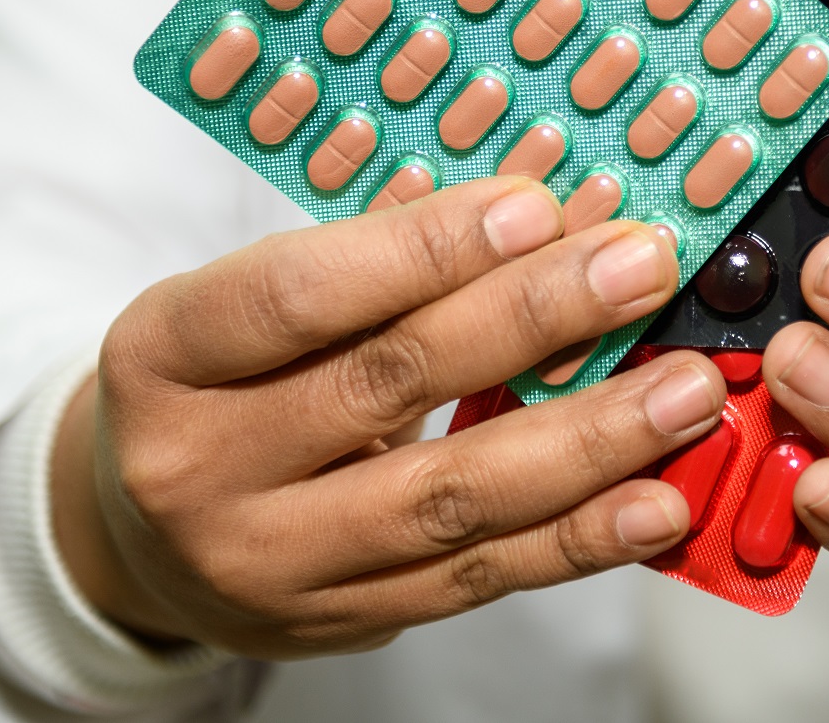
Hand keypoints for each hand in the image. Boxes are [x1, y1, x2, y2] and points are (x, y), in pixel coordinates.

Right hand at [53, 178, 726, 656]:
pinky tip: (655, 500)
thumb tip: (537, 207)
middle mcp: (196, 467)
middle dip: (532, 320)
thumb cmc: (222, 380)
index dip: (424, 248)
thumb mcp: (248, 301)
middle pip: (386, 384)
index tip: (538, 206)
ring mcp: (268, 562)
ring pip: (448, 497)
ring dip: (586, 440)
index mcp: (160, 352)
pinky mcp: (342, 623)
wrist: (145, 535)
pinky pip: (478, 579)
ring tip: (683, 389)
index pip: (297, 294)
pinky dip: (578, 539)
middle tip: (638, 271)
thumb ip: (371, 260)